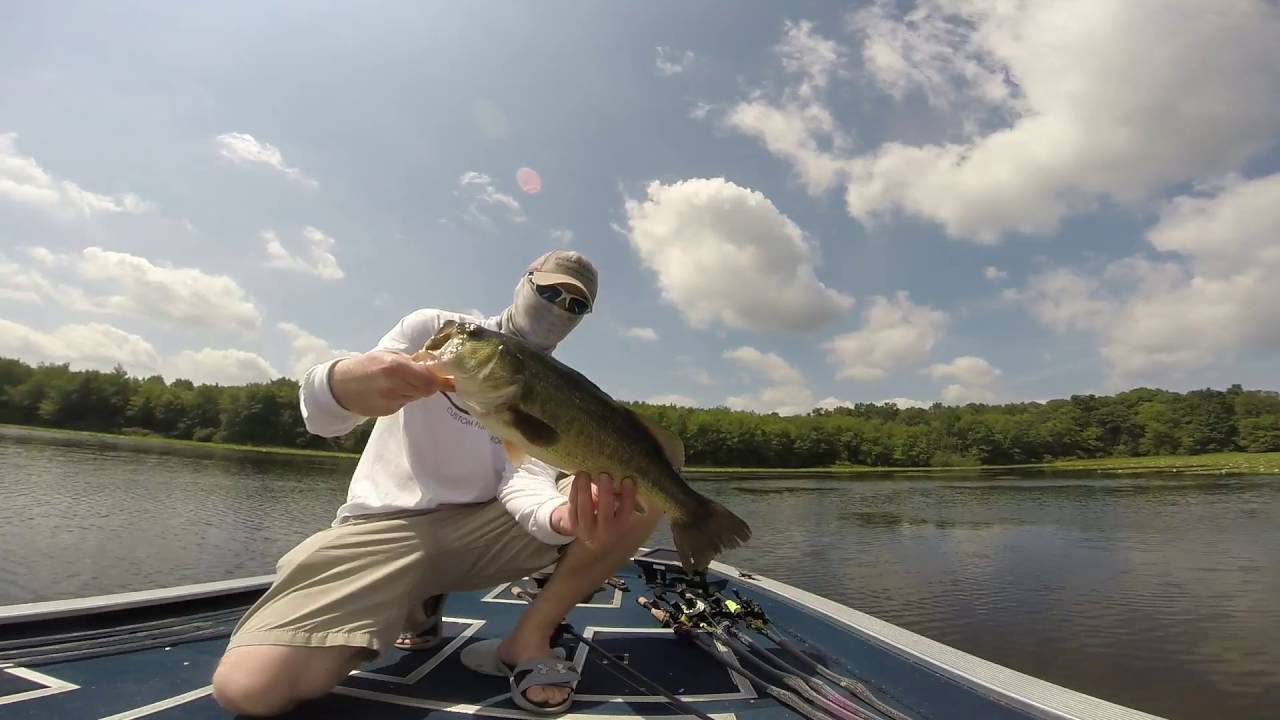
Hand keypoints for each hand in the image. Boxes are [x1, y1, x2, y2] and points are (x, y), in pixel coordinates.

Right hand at [329, 350, 455, 416]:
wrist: (339, 385)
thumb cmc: (366, 365)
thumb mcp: (388, 355)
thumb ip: (411, 361)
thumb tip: (436, 364)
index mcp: (396, 367)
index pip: (430, 377)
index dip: (442, 379)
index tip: (453, 379)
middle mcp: (395, 385)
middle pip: (427, 389)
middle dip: (429, 384)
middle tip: (421, 377)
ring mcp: (390, 400)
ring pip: (417, 397)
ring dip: (416, 390)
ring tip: (401, 383)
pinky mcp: (387, 411)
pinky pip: (405, 404)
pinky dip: (404, 397)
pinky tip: (391, 391)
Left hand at [550, 472, 636, 545]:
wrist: (590, 531)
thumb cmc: (608, 513)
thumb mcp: (617, 508)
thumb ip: (618, 494)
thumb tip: (618, 474)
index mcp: (620, 526)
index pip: (626, 512)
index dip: (628, 496)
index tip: (628, 480)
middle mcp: (604, 531)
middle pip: (605, 514)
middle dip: (605, 493)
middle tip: (604, 475)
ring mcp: (586, 530)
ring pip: (584, 511)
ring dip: (584, 490)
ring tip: (585, 473)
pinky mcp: (572, 524)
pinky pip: (572, 507)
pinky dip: (574, 491)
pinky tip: (577, 478)